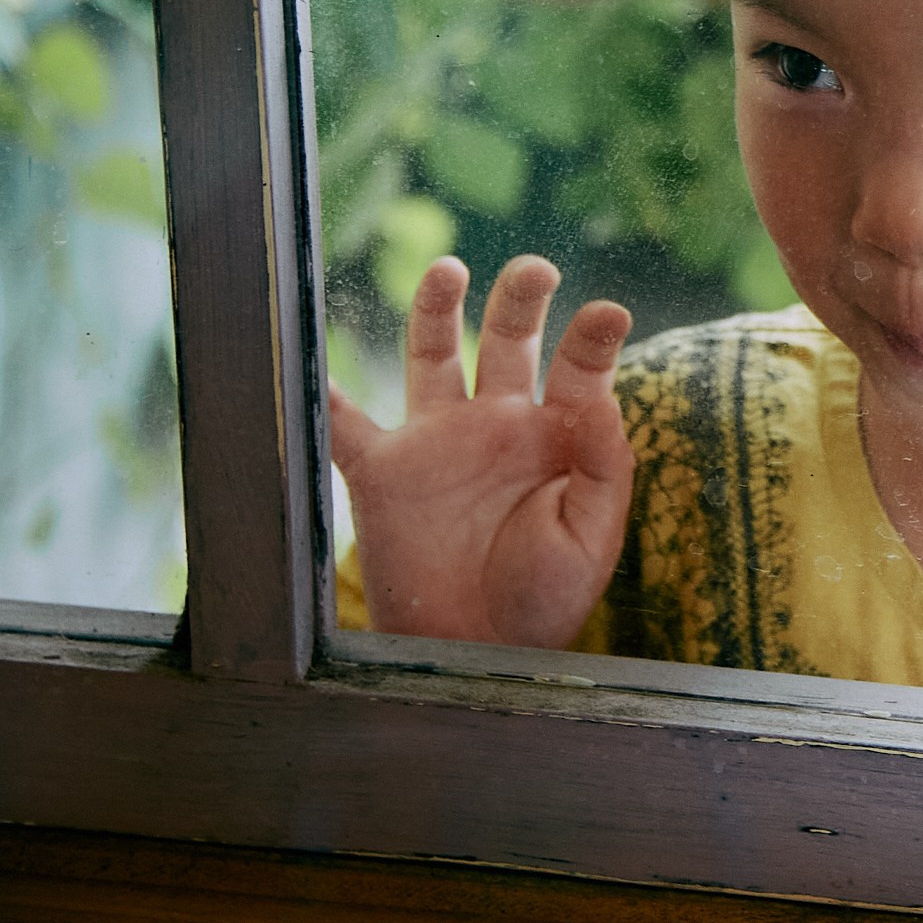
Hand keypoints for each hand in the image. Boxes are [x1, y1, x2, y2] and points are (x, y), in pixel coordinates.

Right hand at [329, 255, 634, 649]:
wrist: (475, 654)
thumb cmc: (546, 597)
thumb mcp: (592, 536)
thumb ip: (602, 465)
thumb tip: (603, 397)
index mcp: (559, 435)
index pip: (580, 369)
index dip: (594, 338)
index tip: (610, 314)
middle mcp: (499, 423)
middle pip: (510, 340)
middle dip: (521, 299)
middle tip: (536, 269)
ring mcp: (439, 440)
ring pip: (434, 354)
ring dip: (437, 309)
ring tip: (450, 268)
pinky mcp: (383, 472)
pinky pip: (344, 423)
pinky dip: (325, 394)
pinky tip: (313, 358)